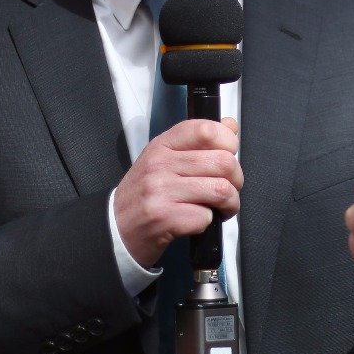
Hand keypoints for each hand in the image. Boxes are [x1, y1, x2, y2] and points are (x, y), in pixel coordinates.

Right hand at [113, 117, 241, 267]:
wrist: (116, 229)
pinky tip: (198, 220)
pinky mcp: (164, 218)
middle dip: (236, 180)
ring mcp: (161, 191)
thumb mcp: (164, 159)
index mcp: (163, 145)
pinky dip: (209, 221)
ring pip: (221, 190)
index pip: (206, 129)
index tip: (229, 155)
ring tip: (221, 208)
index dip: (228, 142)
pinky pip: (206, 216)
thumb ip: (197, 142)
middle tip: (228, 189)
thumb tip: (230, 125)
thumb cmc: (144, 194)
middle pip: (223, 162)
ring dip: (229, 204)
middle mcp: (160, 164)